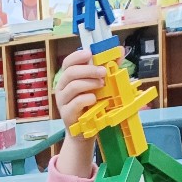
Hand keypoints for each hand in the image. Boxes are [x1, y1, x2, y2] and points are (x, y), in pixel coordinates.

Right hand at [54, 48, 106, 177]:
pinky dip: (86, 99)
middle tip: (103, 72)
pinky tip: (95, 99)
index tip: (90, 53)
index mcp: (68, 78)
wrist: (85, 131)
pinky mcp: (66, 114)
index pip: (68, 62)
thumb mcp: (100, 85)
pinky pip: (75, 103)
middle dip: (88, 70)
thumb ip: (108, 68)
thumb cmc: (92, 106)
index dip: (77, 56)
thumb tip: (119, 51)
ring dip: (89, 83)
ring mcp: (63, 102)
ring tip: (102, 85)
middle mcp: (62, 88)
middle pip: (70, 72)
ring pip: (72, 86)